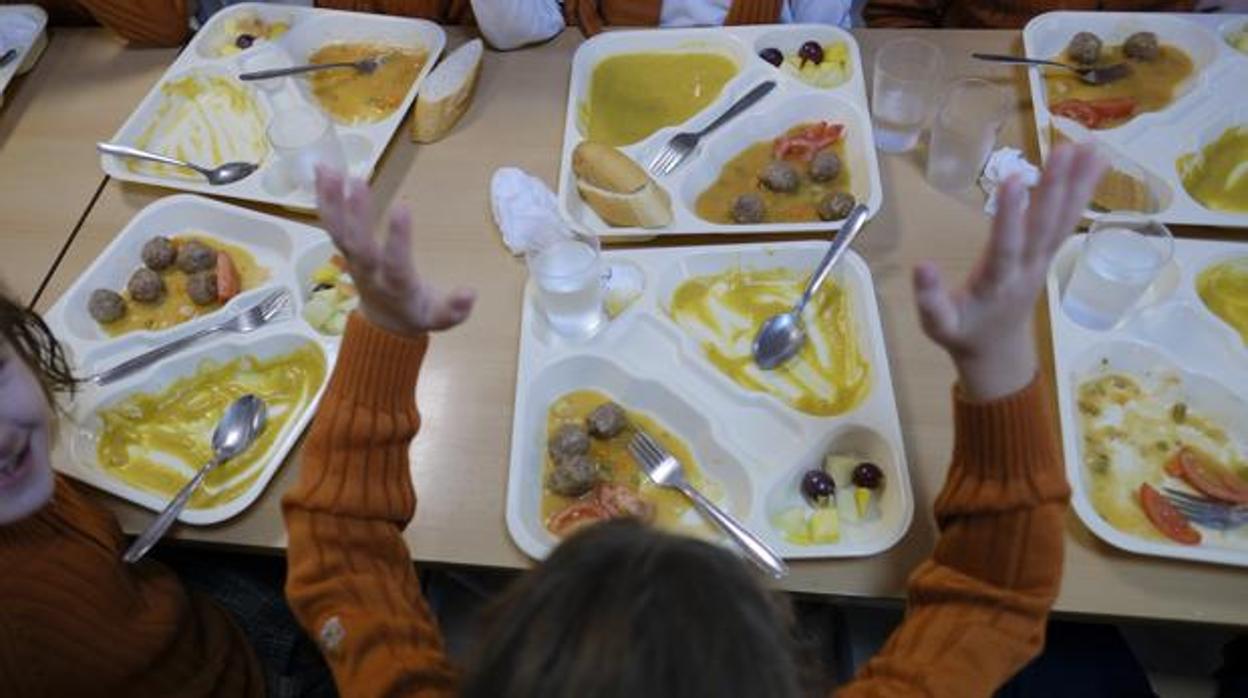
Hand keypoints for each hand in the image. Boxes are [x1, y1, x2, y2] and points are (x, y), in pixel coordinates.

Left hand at [315, 167, 475, 337]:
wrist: (384, 324)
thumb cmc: (417, 313)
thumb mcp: (440, 319)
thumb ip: (455, 309)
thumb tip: (471, 292)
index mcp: (396, 287)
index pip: (395, 263)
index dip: (398, 239)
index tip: (403, 207)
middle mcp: (369, 272)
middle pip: (358, 245)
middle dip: (357, 215)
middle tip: (359, 181)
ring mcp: (353, 259)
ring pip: (338, 232)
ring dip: (332, 201)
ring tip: (330, 169)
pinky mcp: (345, 248)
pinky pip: (332, 224)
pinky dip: (325, 198)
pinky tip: (322, 169)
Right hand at [913, 143, 1105, 400]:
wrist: (998, 350)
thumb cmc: (963, 332)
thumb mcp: (937, 325)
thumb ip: (929, 299)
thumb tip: (921, 265)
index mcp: (997, 284)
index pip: (1006, 247)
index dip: (1010, 216)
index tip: (1013, 179)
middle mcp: (1027, 268)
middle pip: (1044, 227)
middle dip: (1054, 189)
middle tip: (1065, 150)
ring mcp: (1042, 260)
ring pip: (1062, 220)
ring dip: (1076, 183)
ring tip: (1090, 146)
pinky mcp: (1048, 253)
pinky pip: (1068, 220)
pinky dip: (1083, 191)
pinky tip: (1097, 162)